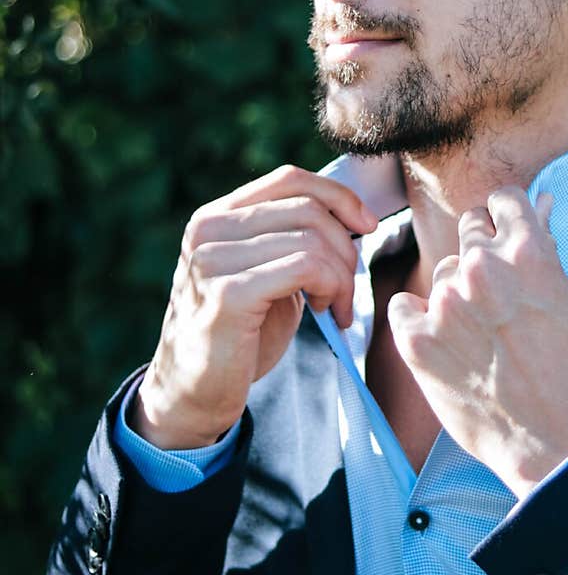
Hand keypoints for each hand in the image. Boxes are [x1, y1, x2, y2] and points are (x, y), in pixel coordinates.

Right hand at [134, 165, 377, 448]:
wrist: (193, 394)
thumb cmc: (240, 335)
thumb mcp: (264, 274)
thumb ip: (288, 238)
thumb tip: (349, 212)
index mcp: (214, 217)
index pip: (289, 180)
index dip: (338, 196)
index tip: (367, 225)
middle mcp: (207, 230)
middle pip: (307, 210)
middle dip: (346, 247)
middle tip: (348, 290)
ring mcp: (213, 260)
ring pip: (312, 240)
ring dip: (342, 276)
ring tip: (336, 307)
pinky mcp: (228, 294)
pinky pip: (306, 267)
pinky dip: (332, 287)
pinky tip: (328, 314)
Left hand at [387, 188, 567, 498]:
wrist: (555, 442)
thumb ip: (544, 248)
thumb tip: (538, 202)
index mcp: (527, 251)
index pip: (502, 200)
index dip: (506, 221)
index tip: (506, 241)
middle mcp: (482, 269)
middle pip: (468, 229)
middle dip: (482, 255)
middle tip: (497, 298)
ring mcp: (445, 303)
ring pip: (442, 273)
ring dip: (455, 294)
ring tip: (482, 337)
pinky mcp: (416, 339)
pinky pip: (403, 305)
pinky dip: (419, 321)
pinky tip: (446, 345)